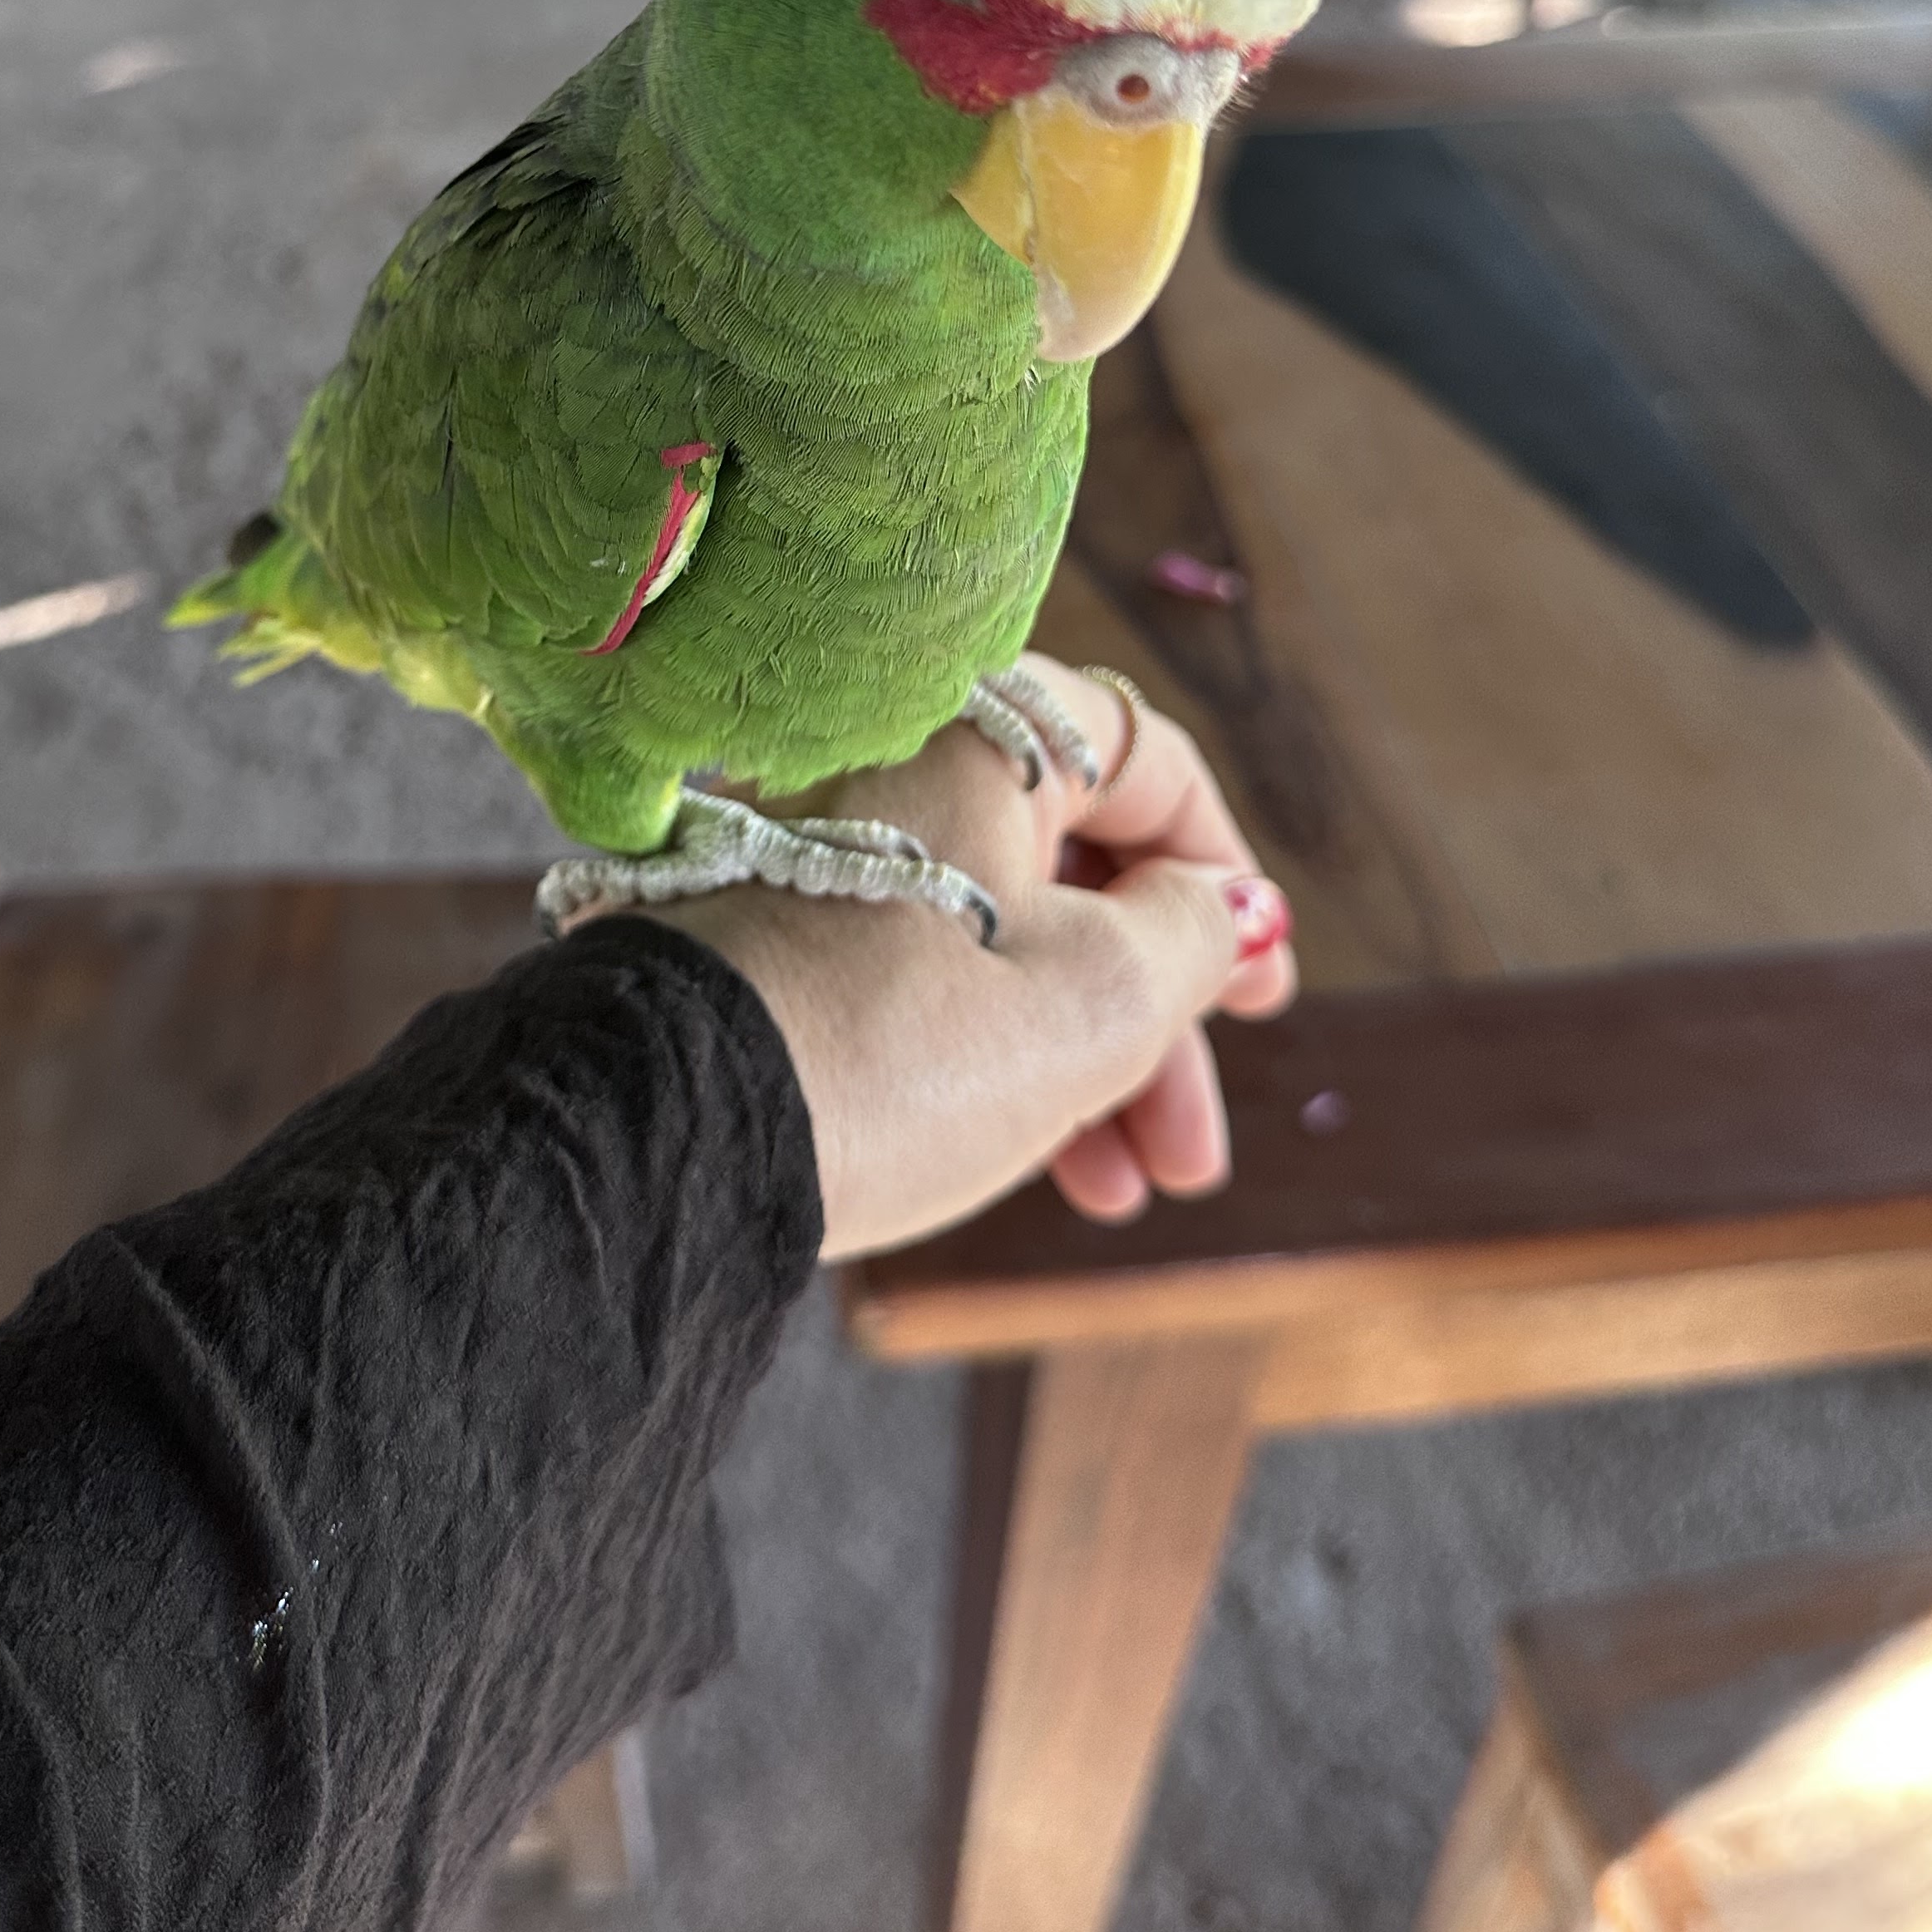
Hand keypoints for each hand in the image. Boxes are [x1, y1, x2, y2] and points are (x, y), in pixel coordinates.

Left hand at [642, 657, 1293, 1259]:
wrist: (668, 1133)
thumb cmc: (897, 1046)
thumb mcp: (1097, 998)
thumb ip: (1193, 936)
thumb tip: (1230, 904)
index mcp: (972, 737)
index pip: (1144, 761)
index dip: (1223, 877)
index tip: (1262, 993)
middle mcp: (885, 768)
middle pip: (1070, 873)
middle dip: (1156, 1020)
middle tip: (1192, 1149)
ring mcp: (815, 860)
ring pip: (992, 943)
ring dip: (1081, 1064)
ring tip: (1122, 1195)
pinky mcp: (763, 944)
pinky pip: (910, 980)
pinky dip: (982, 1059)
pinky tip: (1024, 1165)